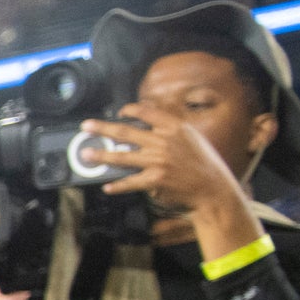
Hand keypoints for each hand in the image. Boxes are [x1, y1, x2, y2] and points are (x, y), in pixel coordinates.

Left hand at [84, 106, 251, 221]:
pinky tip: (107, 186)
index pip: (147, 112)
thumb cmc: (204, 164)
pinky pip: (130, 182)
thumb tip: (147, 125)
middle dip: (102, 128)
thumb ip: (171, 130)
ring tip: (85, 154)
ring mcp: (159, 161)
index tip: (119, 112)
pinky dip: (118, 185)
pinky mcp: (155, 180)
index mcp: (175, 127)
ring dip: (101, 156)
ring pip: (122, 157)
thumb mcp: (192, 138)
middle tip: (86, 126)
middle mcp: (165, 141)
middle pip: (126, 132)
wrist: (214, 189)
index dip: (130, 110)